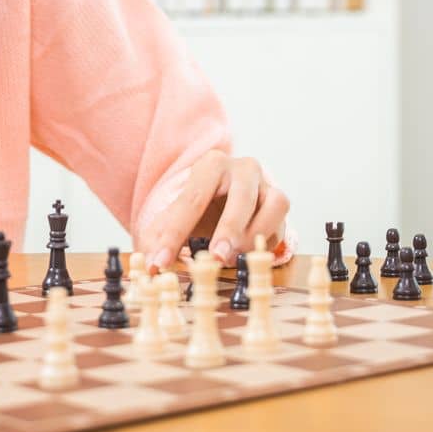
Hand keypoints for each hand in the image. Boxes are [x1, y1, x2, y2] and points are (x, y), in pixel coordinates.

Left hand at [138, 151, 288, 270]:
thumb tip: (151, 265)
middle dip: (229, 228)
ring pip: (273, 204)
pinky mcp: (280, 202)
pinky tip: (246, 255)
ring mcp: (266, 184)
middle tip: (216, 257)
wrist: (225, 199)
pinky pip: (281, 222)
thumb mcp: (176, 216)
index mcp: (211, 165)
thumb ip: (160, 237)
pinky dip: (265, 242)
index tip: (160, 263)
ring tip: (232, 259)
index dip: (174, 234)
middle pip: (241, 197)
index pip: (192, 200)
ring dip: (254, 235)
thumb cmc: (200, 208)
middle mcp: (242, 168)